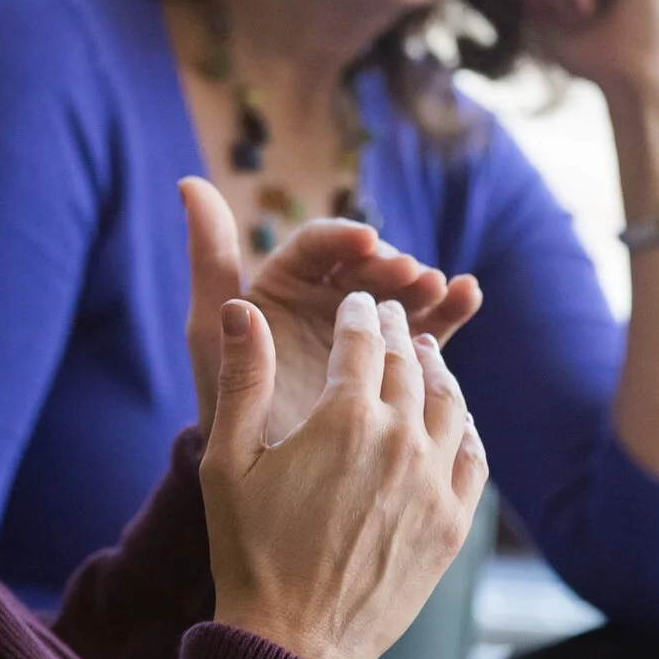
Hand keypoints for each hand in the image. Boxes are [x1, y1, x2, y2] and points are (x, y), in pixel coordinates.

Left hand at [182, 178, 481, 440]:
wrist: (262, 477)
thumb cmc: (227, 400)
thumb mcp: (211, 328)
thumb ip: (209, 257)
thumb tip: (189, 182)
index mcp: (286, 284)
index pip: (318, 248)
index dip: (343, 238)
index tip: (366, 242)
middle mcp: (327, 300)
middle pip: (365, 267)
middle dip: (389, 264)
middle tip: (410, 272)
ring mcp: (363, 330)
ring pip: (399, 293)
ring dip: (422, 284)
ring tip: (440, 287)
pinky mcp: (393, 362)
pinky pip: (424, 329)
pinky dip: (448, 310)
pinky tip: (469, 295)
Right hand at [204, 292, 488, 658]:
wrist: (296, 642)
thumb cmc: (250, 552)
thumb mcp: (226, 461)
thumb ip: (243, 378)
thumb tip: (243, 308)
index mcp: (344, 419)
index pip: (363, 341)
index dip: (361, 313)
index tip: (359, 301)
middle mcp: (400, 441)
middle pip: (409, 365)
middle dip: (398, 332)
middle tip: (393, 315)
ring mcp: (434, 483)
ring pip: (448, 404)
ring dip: (436, 370)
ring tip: (425, 354)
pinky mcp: (453, 523)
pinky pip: (472, 456)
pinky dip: (465, 426)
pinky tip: (455, 419)